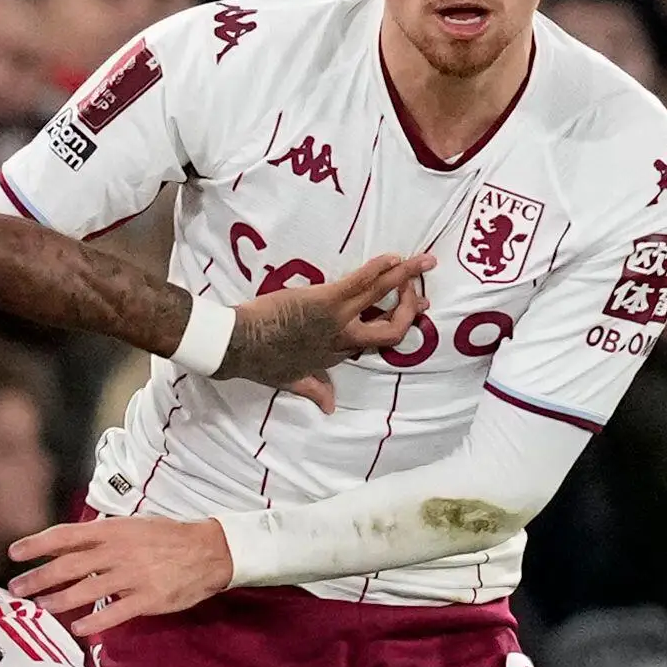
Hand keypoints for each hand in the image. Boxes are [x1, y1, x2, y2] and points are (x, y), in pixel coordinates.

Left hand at [8, 515, 232, 636]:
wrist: (208, 551)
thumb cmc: (167, 538)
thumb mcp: (132, 527)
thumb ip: (101, 537)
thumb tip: (67, 545)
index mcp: (112, 531)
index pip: (65, 536)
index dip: (37, 545)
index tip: (15, 553)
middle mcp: (117, 552)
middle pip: (68, 565)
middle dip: (38, 577)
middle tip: (16, 588)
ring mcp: (132, 576)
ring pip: (86, 590)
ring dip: (58, 600)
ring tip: (40, 607)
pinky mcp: (147, 599)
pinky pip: (115, 612)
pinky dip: (94, 621)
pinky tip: (78, 628)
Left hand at [222, 253, 430, 412]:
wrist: (239, 346)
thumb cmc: (260, 361)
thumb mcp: (292, 382)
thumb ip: (315, 390)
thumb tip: (330, 408)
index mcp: (337, 354)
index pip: (375, 343)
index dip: (395, 328)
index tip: (410, 318)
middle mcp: (344, 338)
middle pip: (391, 329)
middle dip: (410, 310)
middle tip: (422, 293)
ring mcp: (337, 318)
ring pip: (382, 297)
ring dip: (406, 277)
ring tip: (427, 262)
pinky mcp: (326, 300)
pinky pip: (361, 282)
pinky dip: (380, 269)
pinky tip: (396, 258)